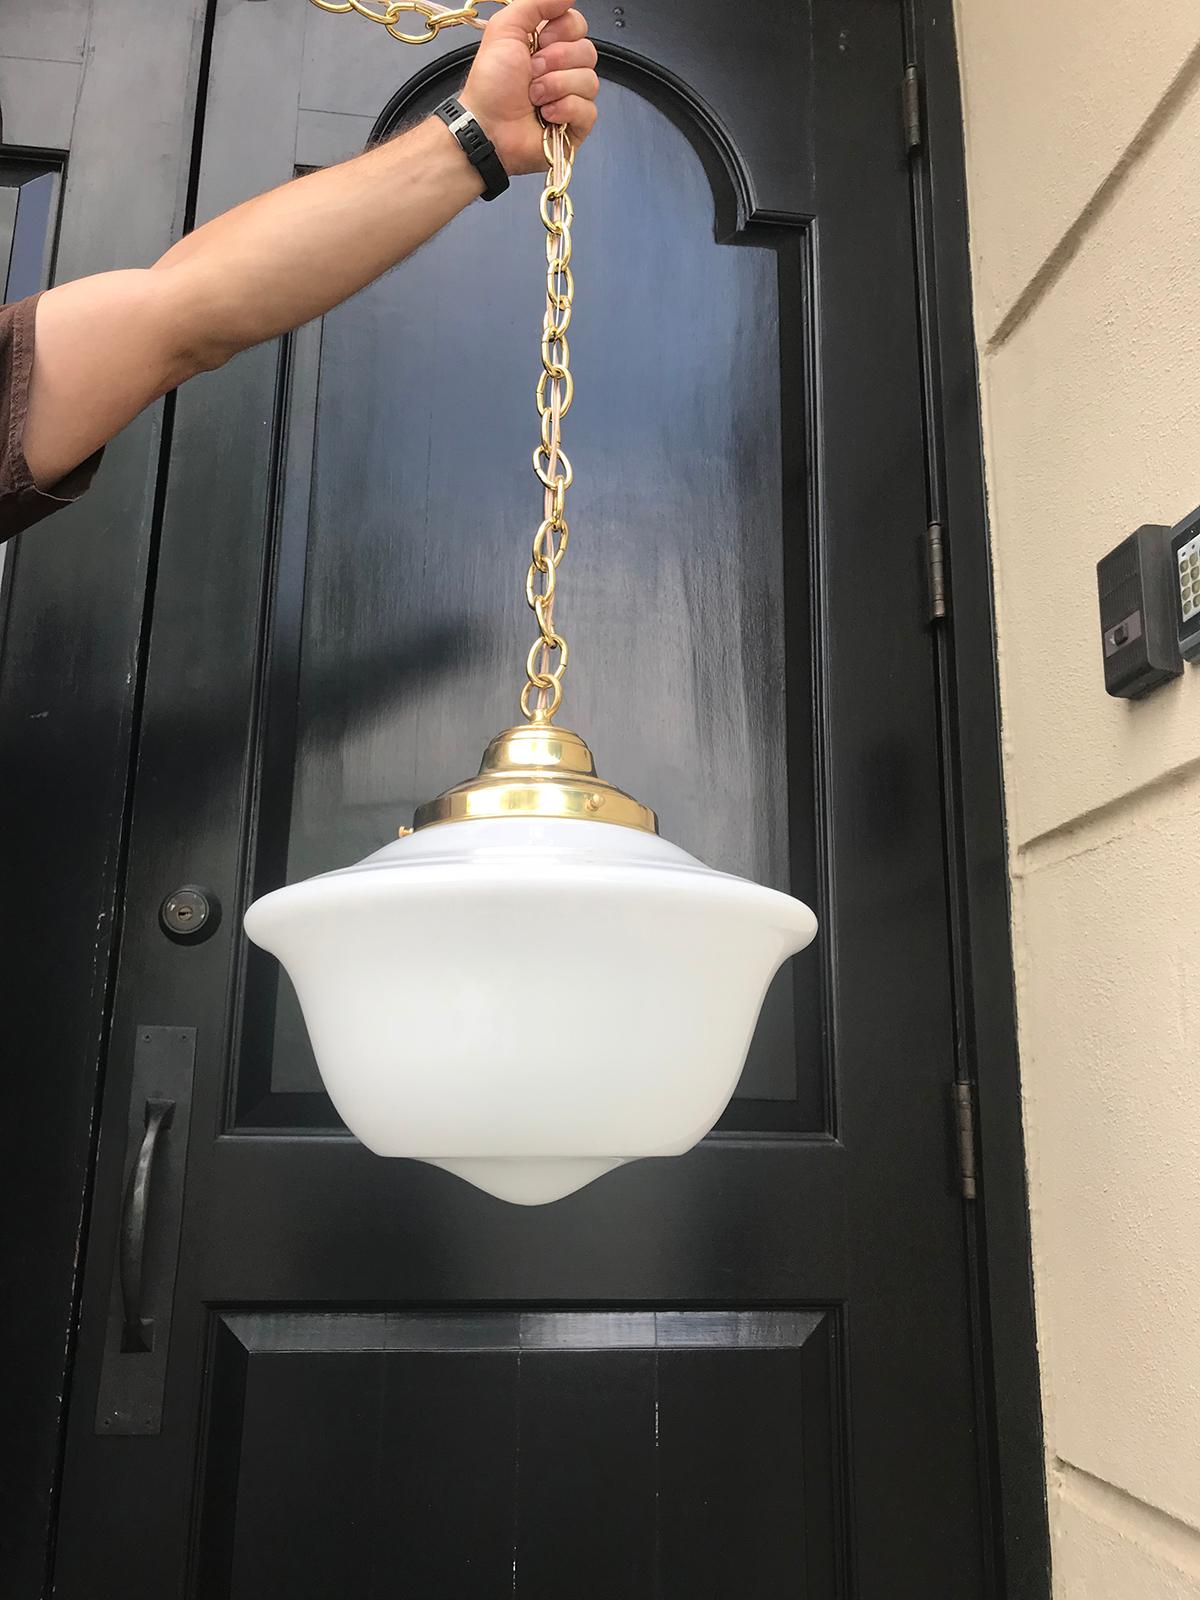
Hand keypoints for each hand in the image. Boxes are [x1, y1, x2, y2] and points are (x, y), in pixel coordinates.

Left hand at [460, 0, 598, 175]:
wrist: (487, 126)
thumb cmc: (491, 85)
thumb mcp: (506, 28)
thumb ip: (536, 2)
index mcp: (548, 44)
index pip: (578, 25)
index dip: (561, 32)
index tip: (538, 42)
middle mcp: (562, 69)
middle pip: (588, 51)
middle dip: (556, 61)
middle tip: (531, 73)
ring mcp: (571, 97)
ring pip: (590, 81)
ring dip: (556, 86)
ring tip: (534, 97)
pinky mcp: (577, 125)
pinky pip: (589, 110)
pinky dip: (565, 110)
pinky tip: (546, 115)